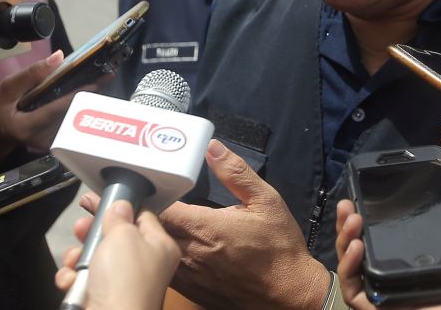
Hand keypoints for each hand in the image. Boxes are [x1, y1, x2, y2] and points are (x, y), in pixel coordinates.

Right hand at [0, 50, 98, 168]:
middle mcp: (44, 139)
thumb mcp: (6, 89)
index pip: (57, 109)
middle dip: (91, 94)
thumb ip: (31, 74)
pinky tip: (90, 90)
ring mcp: (53, 143)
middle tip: (109, 74)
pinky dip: (81, 104)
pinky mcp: (58, 142)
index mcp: (28, 127)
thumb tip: (59, 56)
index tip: (96, 81)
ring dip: (89, 98)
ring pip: (76, 117)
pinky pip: (73, 120)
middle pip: (73, 113)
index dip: (77, 95)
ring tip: (104, 78)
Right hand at [55, 200, 180, 309]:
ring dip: (79, 257)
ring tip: (73, 260)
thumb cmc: (124, 278)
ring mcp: (123, 283)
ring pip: (96, 258)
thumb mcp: (124, 236)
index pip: (143, 216)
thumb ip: (120, 216)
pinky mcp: (104, 298)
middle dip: (92, 233)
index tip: (101, 200)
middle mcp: (145, 264)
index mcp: (160, 246)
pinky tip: (70, 280)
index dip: (121, 207)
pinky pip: (85, 280)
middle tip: (81, 228)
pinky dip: (74, 279)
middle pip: (114, 238)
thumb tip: (121, 206)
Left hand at [158, 139, 330, 309]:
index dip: (154, 196)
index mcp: (206, 228)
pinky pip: (167, 273)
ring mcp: (190, 277)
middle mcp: (192, 254)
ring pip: (157, 254)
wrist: (289, 292)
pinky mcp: (193, 292)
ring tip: (164, 225)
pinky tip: (177, 249)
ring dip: (156, 239)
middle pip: (153, 232)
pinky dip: (165, 259)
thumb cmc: (279, 246)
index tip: (157, 188)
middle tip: (154, 202)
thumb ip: (235, 173)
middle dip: (150, 216)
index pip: (161, 210)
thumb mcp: (265, 200)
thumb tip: (212, 148)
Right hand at [335, 199, 440, 308]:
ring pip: (355, 273)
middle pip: (368, 254)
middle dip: (352, 227)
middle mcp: (412, 283)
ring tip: (351, 217)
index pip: (399, 243)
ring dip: (345, 242)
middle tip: (350, 203)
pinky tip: (358, 246)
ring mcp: (397, 300)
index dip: (382, 219)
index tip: (375, 195)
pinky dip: (348, 272)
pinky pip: (356, 297)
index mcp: (438, 269)